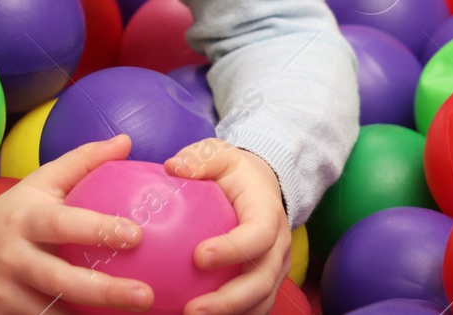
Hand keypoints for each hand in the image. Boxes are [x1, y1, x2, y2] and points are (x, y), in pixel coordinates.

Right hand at [0, 134, 153, 314]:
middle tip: (145, 295)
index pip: (61, 224)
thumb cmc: (14, 214)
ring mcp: (5, 291)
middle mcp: (13, 256)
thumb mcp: (40, 183)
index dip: (96, 229)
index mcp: (26, 220)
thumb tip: (126, 141)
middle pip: (60, 279)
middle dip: (104, 291)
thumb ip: (82, 162)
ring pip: (52, 313)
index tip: (135, 234)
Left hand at [164, 139, 290, 314]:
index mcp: (268, 213)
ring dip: (231, 314)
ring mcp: (275, 267)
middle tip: (193, 310)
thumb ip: (200, 158)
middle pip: (262, 280)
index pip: (258, 235)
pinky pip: (254, 306)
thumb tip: (174, 167)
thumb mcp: (218, 153)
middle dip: (230, 301)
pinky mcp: (265, 281)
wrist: (261, 185)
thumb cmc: (234, 170)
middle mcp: (278, 246)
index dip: (233, 249)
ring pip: (261, 300)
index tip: (198, 257)